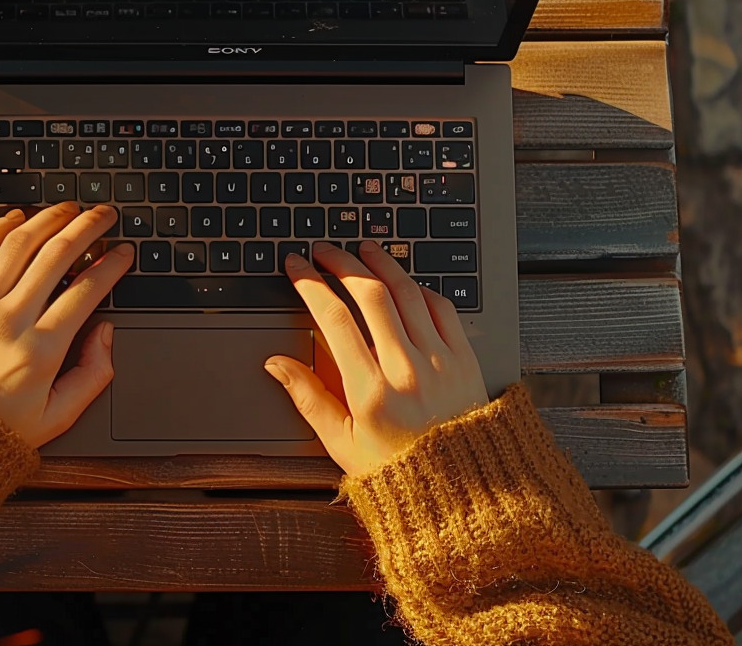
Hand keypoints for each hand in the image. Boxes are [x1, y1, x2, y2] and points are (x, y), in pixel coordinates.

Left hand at [0, 203, 132, 447]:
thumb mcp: (56, 418)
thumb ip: (92, 377)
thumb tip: (106, 334)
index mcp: (41, 351)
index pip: (86, 291)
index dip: (111, 265)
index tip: (123, 253)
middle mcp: (9, 321)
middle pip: (57, 256)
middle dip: (88, 228)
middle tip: (104, 215)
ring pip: (20, 244)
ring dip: (49, 219)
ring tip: (68, 209)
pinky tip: (18, 218)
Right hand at [266, 241, 488, 475]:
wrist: (464, 492)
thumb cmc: (399, 472)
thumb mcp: (342, 443)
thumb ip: (308, 398)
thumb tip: (277, 365)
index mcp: (369, 391)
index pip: (333, 318)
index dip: (310, 284)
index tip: (297, 267)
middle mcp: (405, 369)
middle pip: (370, 294)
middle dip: (342, 263)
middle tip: (324, 250)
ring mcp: (439, 359)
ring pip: (407, 292)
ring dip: (381, 264)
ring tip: (362, 250)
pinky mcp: (464, 358)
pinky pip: (442, 307)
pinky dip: (419, 288)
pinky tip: (404, 282)